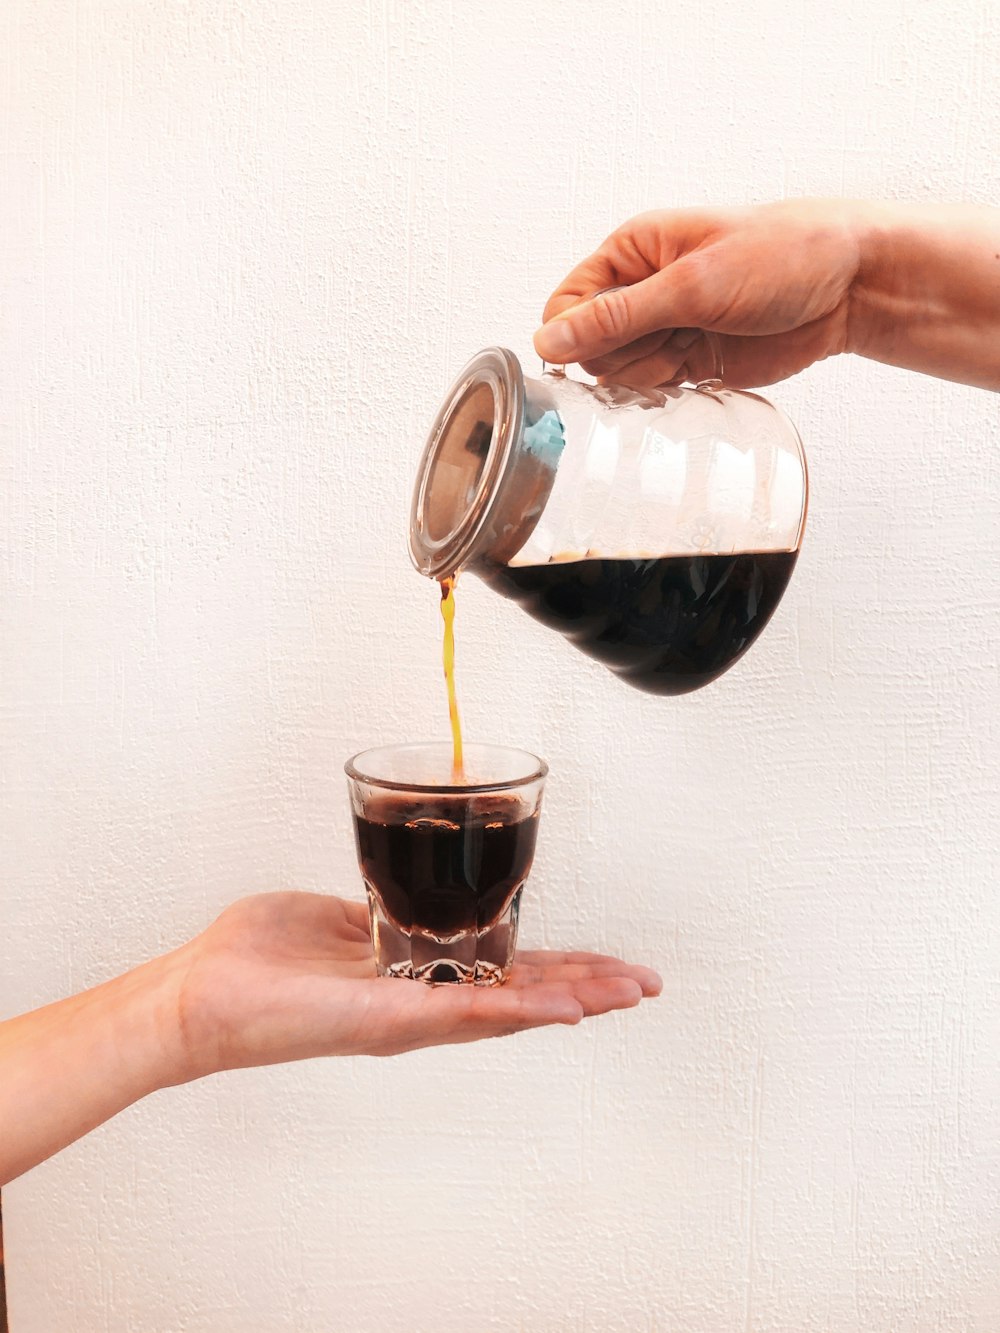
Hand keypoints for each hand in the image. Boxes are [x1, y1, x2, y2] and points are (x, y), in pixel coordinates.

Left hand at [171, 893, 661, 1075]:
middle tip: (646, 985)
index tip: (609, 964)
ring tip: (627, 994)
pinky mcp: (388, 1021)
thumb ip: (380, 909)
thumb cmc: (258, 960)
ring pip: (507, 1009)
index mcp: (416, 977)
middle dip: (588, 989)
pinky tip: (564, 1008)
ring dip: (572, 1000)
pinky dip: (518, 1011)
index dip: (560, 970)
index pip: (503, 974)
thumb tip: (400, 883)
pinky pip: (464, 1013)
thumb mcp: (337, 918)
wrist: (202, 995)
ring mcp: (410, 1017)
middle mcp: (422, 1004)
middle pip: (521, 996)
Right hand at [533, 199, 863, 388]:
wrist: (849, 287)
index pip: (567, 303)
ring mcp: (667, 329)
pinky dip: (667, 392)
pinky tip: (698, 372)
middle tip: (670, 336)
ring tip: (693, 348)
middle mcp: (643, 290)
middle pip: (590, 346)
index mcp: (633, 252)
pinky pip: (653, 390)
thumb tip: (549, 340)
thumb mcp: (691, 284)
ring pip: (620, 373)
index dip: (574, 333)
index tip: (603, 347)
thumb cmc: (781, 256)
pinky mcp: (690, 363)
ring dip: (648, 374)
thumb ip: (616, 317)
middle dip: (622, 353)